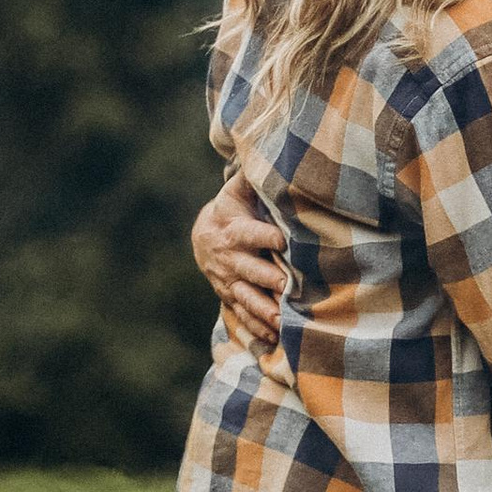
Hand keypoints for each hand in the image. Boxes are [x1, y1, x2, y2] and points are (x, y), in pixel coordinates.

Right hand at [193, 174, 286, 350]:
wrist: (204, 238)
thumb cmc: (232, 209)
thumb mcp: (237, 191)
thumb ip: (252, 178)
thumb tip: (271, 152)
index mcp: (233, 230)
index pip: (250, 233)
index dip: (265, 236)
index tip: (283, 240)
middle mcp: (229, 258)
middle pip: (249, 269)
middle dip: (267, 278)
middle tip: (286, 287)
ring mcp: (229, 281)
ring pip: (246, 296)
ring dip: (263, 310)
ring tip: (283, 321)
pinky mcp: (231, 296)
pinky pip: (243, 314)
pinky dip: (258, 327)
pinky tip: (275, 339)